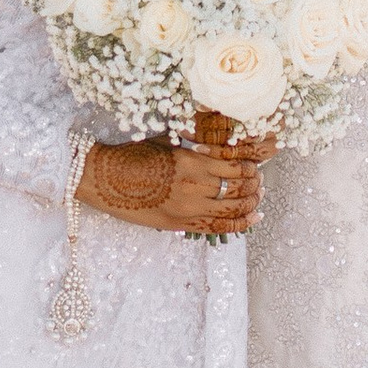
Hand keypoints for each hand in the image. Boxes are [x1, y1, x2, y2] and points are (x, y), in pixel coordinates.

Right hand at [77, 132, 275, 233]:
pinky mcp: (180, 225)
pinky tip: (252, 219)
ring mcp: (188, 209)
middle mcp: (194, 186)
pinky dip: (239, 224)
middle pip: (239, 189)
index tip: (257, 166)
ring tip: (258, 200)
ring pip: (233, 209)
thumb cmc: (134, 155)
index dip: (251, 168)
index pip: (236, 167)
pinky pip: (218, 227)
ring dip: (251, 204)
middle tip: (261, 183)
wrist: (105, 179)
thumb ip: (196, 143)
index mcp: (192, 161)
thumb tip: (221, 140)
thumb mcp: (168, 140)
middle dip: (255, 186)